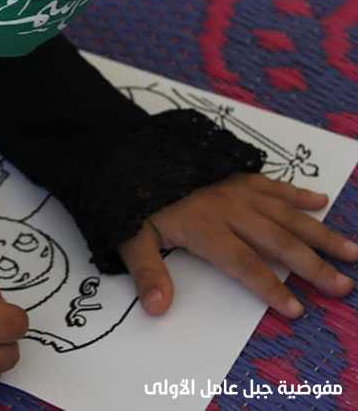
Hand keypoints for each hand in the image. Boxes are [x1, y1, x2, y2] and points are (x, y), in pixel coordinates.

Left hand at [118, 173, 357, 318]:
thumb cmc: (130, 200)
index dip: (270, 286)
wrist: (129, 155)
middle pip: (277, 240)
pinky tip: (320, 200)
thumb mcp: (129, 237)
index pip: (244, 264)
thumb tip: (158, 308)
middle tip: (343, 285)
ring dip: (319, 232)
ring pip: (286, 213)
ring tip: (351, 250)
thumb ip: (146, 272)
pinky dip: (297, 192)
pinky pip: (273, 183)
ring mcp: (236, 188)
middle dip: (313, 264)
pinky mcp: (235, 174)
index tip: (296, 309)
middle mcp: (229, 208)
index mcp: (204, 227)